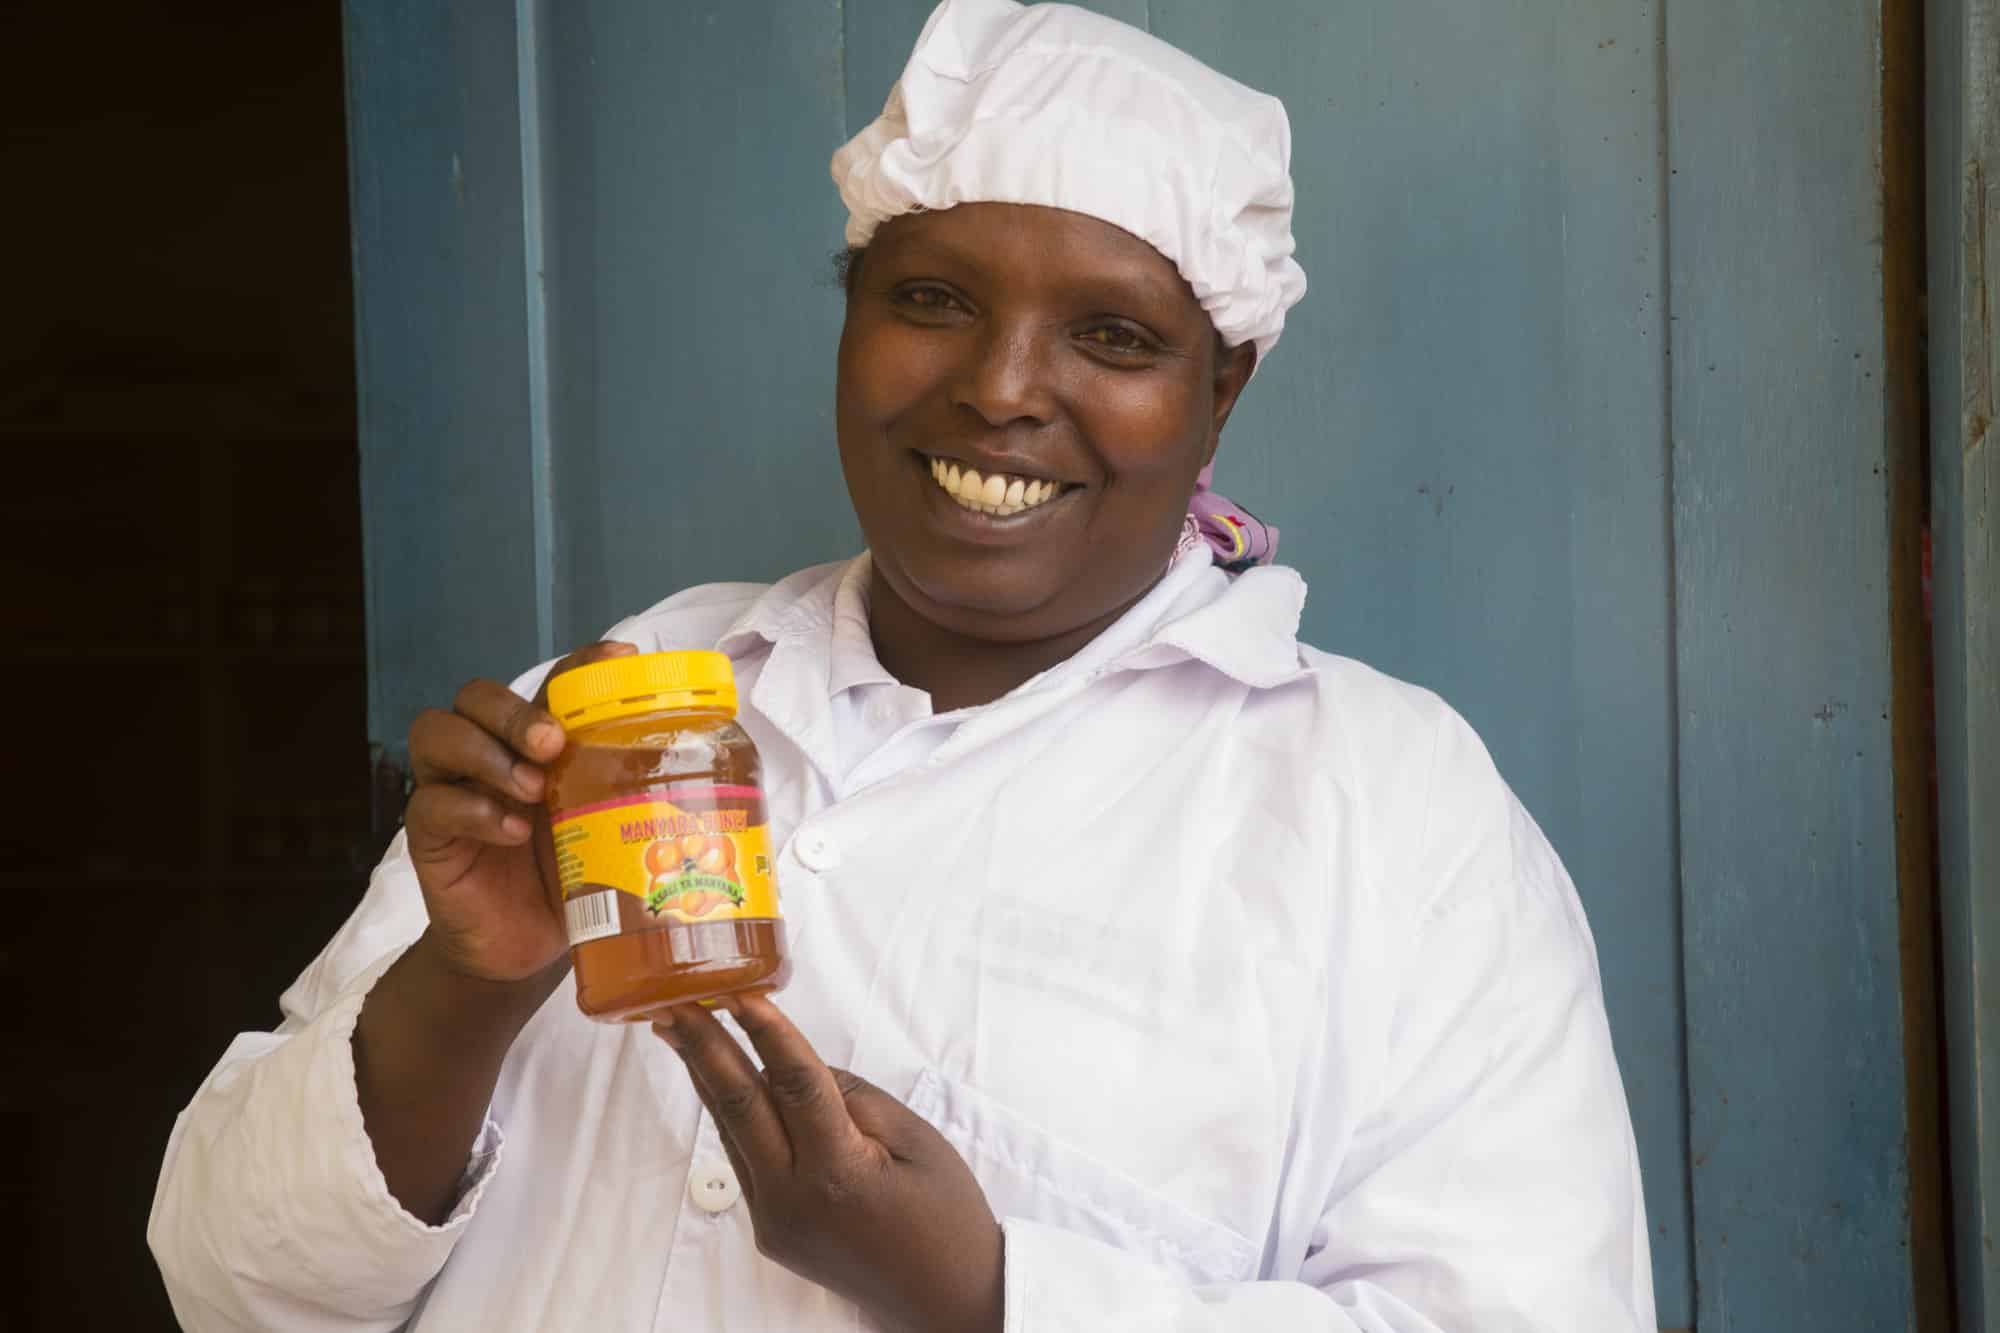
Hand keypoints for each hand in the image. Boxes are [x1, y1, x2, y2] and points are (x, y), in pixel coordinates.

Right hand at [403, 640, 636, 982]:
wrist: (525, 948)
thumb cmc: (573, 880)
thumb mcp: (610, 830)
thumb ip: (636, 795)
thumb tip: (722, 774)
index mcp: (539, 743)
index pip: (550, 682)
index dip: (582, 662)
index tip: (624, 657)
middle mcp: (491, 753)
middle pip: (477, 696)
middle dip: (514, 711)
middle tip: (551, 742)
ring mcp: (453, 788)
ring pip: (438, 732)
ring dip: (489, 754)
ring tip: (532, 790)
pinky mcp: (430, 835)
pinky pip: (432, 804)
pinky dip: (472, 810)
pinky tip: (508, 830)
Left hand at [655, 996, 1004, 1332]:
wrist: (944, 1300)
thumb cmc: (946, 1217)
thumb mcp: (915, 1140)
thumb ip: (855, 1097)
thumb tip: (799, 1066)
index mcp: (837, 1172)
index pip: (792, 1082)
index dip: (764, 1031)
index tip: (736, 990)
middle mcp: (792, 1200)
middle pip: (738, 1106)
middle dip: (703, 1047)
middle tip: (673, 1001)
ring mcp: (774, 1221)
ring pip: (733, 1133)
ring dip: (707, 1077)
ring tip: (681, 1028)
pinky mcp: (770, 1232)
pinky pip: (746, 1160)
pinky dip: (734, 1115)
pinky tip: (721, 1080)